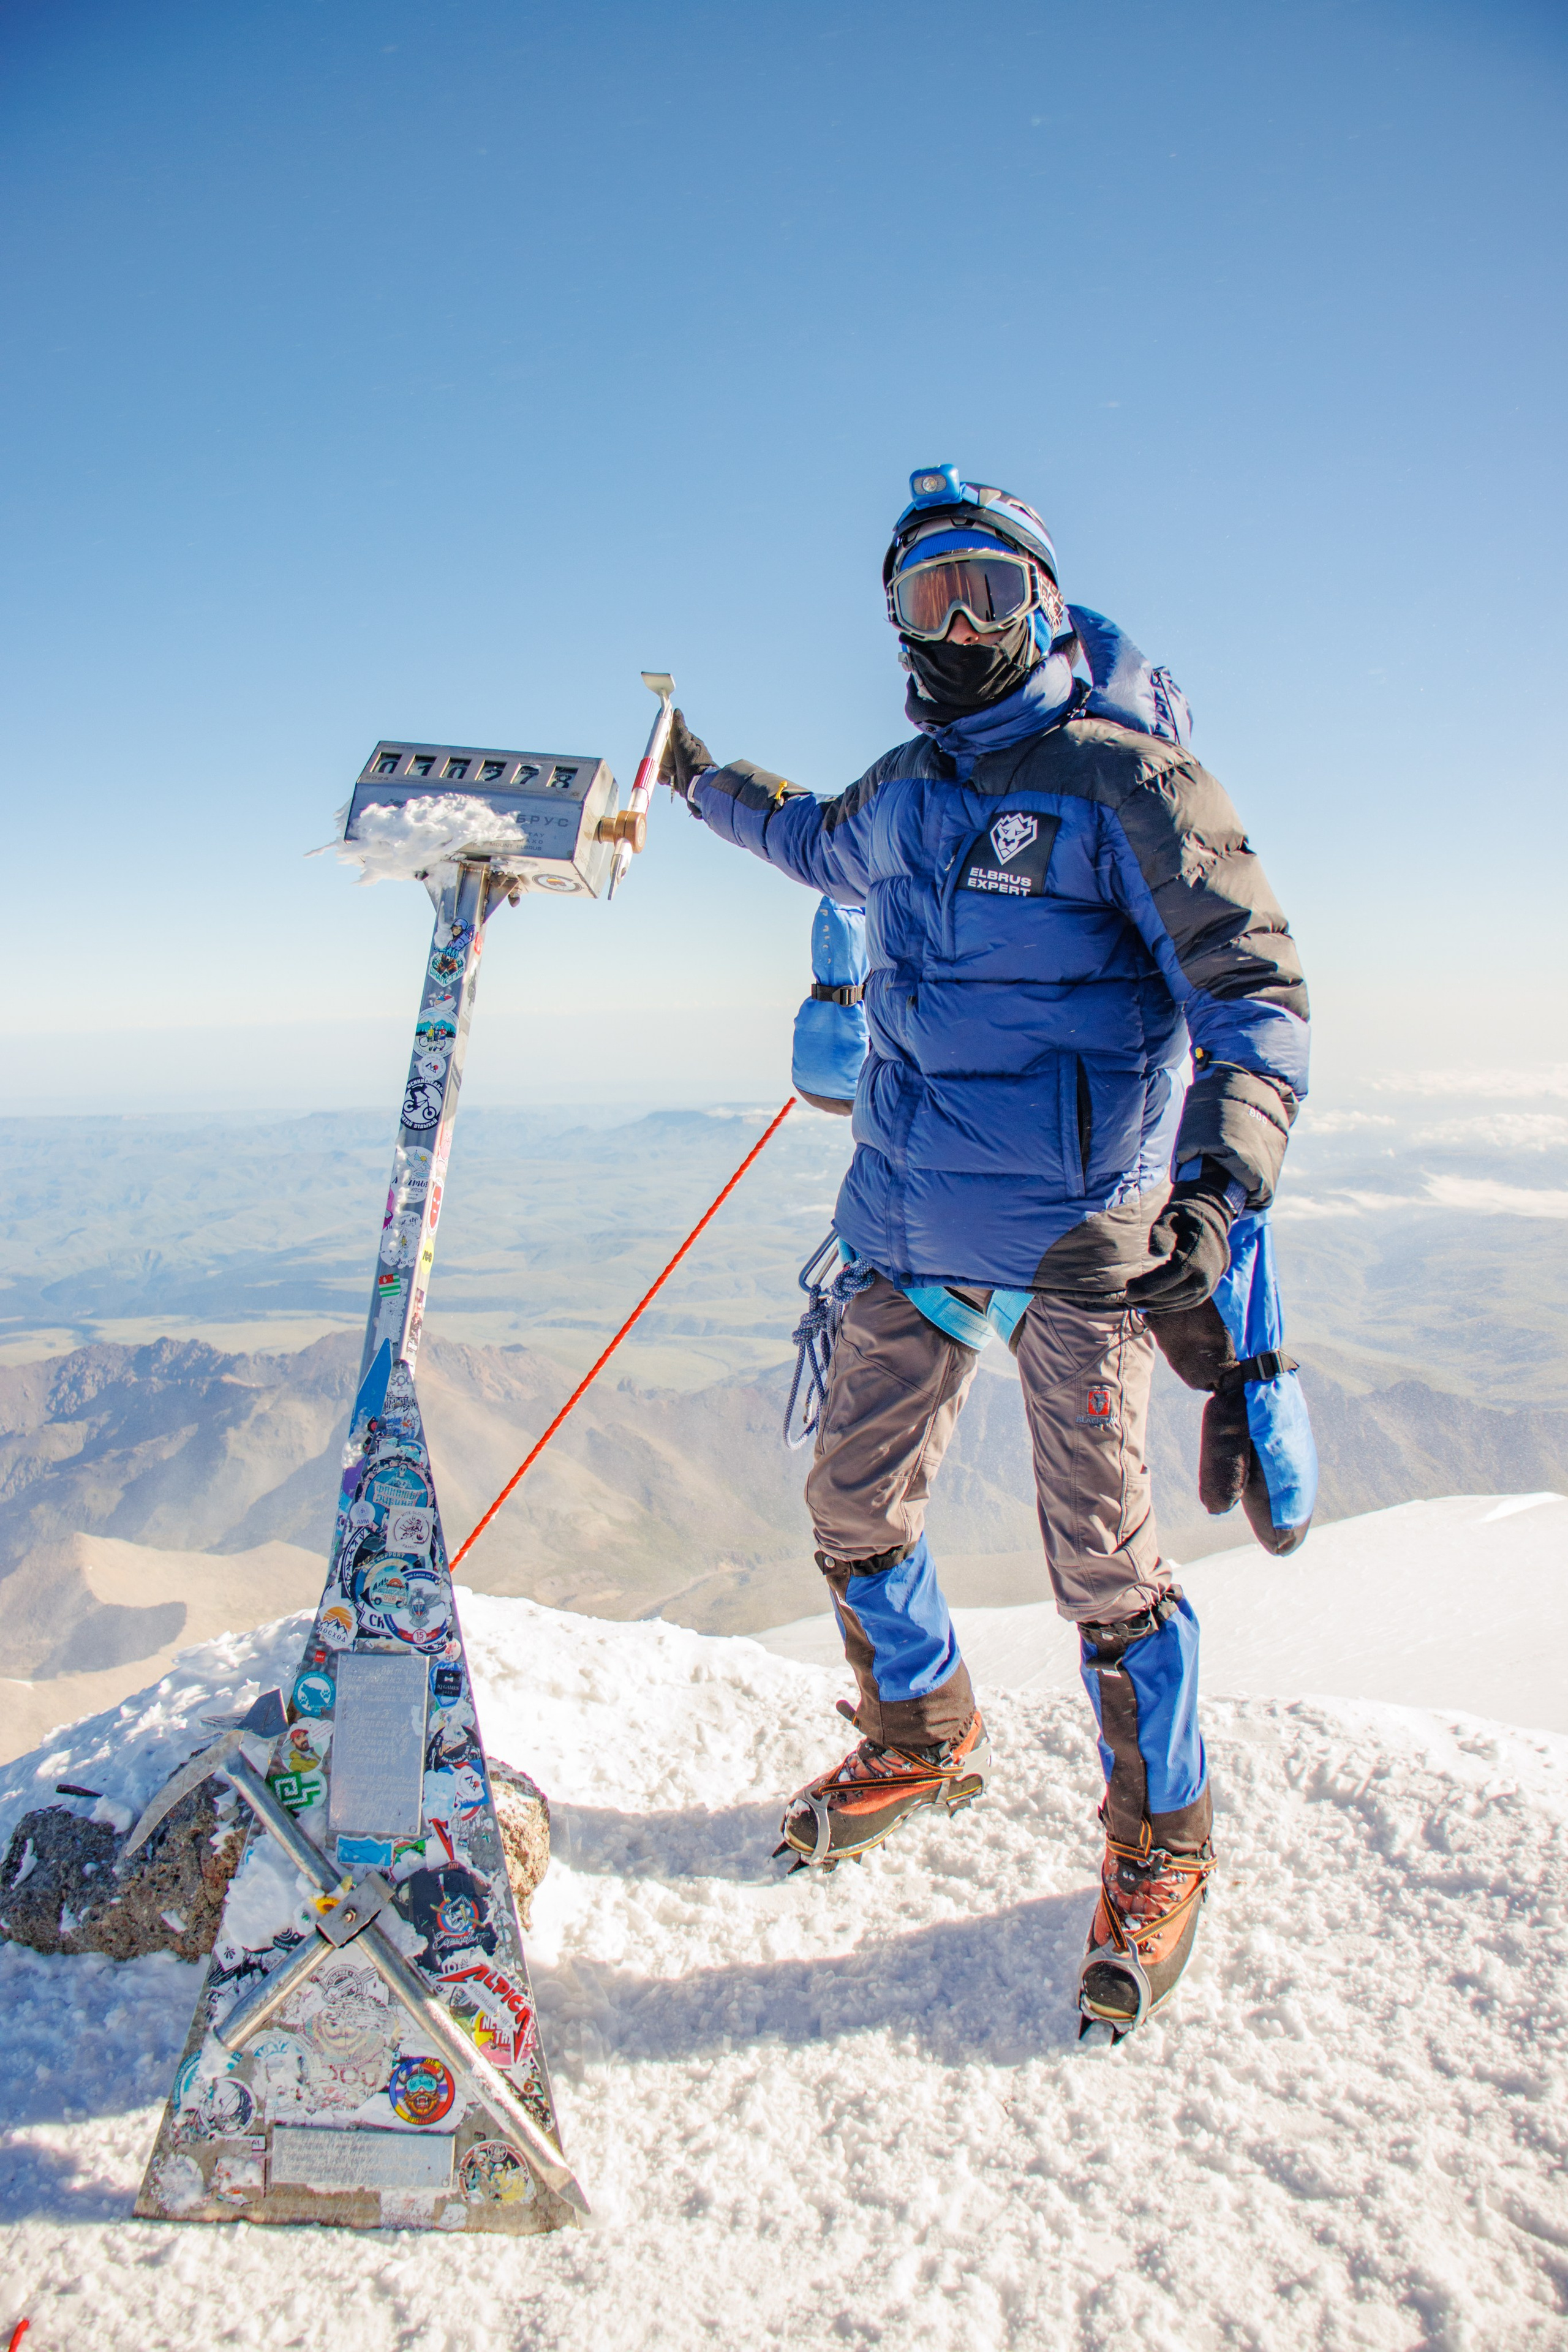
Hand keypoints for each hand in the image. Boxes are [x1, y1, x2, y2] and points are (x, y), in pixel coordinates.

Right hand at [657, 708, 714, 800]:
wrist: (699, 788)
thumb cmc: (692, 763)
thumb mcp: (684, 742)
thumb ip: (679, 727)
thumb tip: (676, 710)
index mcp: (689, 744)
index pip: (670, 741)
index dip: (664, 746)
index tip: (664, 752)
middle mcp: (686, 755)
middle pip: (666, 754)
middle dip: (664, 761)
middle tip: (670, 767)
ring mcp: (683, 768)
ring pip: (664, 766)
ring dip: (663, 771)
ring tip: (670, 775)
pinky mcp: (680, 780)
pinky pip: (666, 777)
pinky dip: (664, 779)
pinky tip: (667, 781)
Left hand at [1124, 1160, 1241, 1313]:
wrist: (1212, 1228)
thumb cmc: (1184, 1220)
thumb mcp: (1171, 1216)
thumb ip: (1161, 1232)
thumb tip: (1154, 1252)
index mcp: (1197, 1257)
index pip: (1169, 1277)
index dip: (1147, 1287)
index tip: (1128, 1292)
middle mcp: (1205, 1277)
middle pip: (1171, 1295)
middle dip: (1146, 1298)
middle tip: (1126, 1296)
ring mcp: (1207, 1288)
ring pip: (1176, 1303)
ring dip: (1153, 1305)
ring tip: (1133, 1299)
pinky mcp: (1204, 1294)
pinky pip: (1182, 1305)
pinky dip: (1164, 1306)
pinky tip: (1148, 1302)